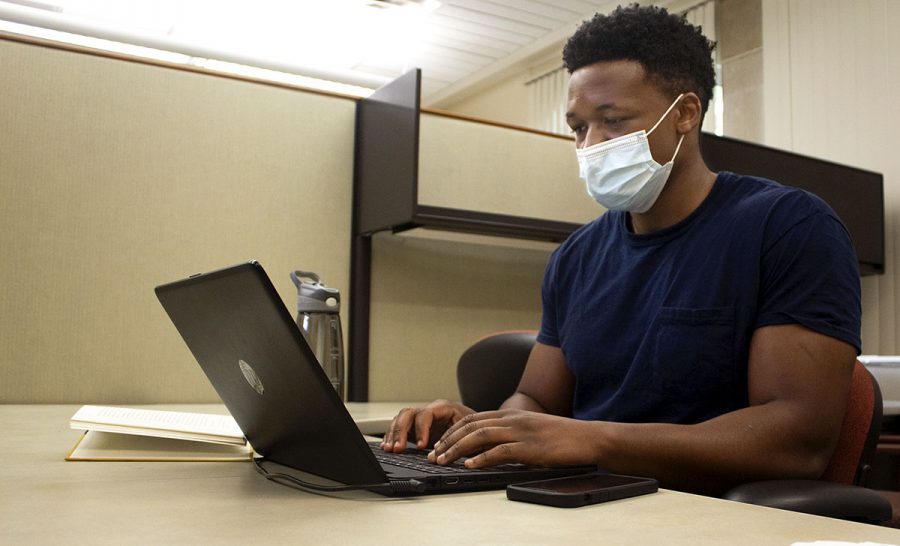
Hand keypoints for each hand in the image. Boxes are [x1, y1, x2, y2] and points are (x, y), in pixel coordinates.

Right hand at [380, 399, 474, 452]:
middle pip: (408, 414)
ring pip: (400, 419)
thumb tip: (441, 454)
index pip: (425, 414)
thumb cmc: (476, 430)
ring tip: (390, 449)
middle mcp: (429, 411)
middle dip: (400, 432)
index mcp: (443, 408)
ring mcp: (421, 418)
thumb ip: (456, 442)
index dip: (421, 430)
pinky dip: (391, 436)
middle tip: (398, 449)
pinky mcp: (415, 427)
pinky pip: (399, 428)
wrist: (478, 427)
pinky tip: (387, 446)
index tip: (421, 446)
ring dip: (393, 434)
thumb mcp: (470, 434)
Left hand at [429, 409, 595, 468]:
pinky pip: (500, 451)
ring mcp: (521, 432)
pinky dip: (482, 458)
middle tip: (434, 454)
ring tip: (444, 460)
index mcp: (512, 415)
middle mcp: (513, 419)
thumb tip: (489, 450)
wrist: (587, 438)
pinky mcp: (530, 447)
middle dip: (449, 440)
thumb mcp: (531, 430)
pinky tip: (470, 465)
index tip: (440, 443)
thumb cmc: (561, 437)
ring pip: (480, 436)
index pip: (473, 418)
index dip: (453, 430)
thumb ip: (511, 435)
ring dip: (458, 449)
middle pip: (471, 425)